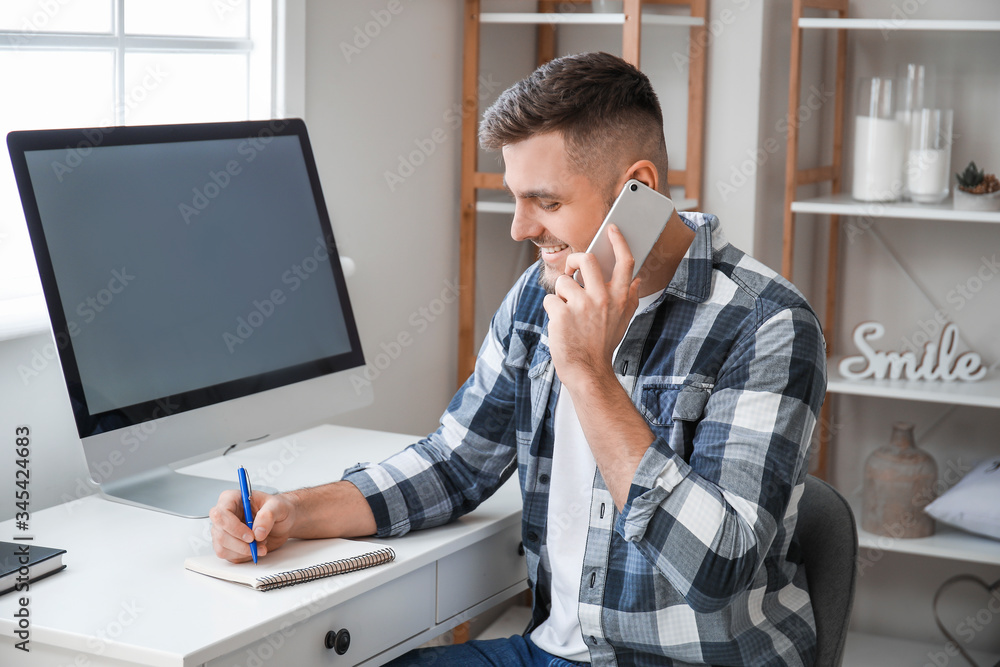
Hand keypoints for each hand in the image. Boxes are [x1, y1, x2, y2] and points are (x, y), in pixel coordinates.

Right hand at [209, 489, 295, 562]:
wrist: (283, 521)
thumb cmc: (278, 509)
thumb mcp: (278, 506)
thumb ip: (268, 515)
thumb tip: (257, 532)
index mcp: (232, 499)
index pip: (220, 514)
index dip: (234, 527)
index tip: (251, 536)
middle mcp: (224, 515)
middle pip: (220, 534)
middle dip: (240, 543)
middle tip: (258, 543)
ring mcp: (224, 531)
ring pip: (222, 548)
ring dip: (244, 551)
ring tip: (261, 544)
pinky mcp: (228, 545)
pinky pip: (229, 556)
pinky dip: (244, 556)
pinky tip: (256, 548)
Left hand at [543, 224, 639, 388]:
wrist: (587, 370)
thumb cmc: (602, 344)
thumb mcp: (623, 320)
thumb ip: (628, 298)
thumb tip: (636, 280)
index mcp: (619, 297)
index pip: (624, 262)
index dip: (619, 241)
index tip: (612, 229)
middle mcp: (603, 298)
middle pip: (586, 259)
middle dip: (573, 260)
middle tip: (571, 270)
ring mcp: (582, 305)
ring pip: (563, 282)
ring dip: (561, 296)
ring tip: (568, 313)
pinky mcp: (562, 313)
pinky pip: (550, 300)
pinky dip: (552, 311)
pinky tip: (560, 324)